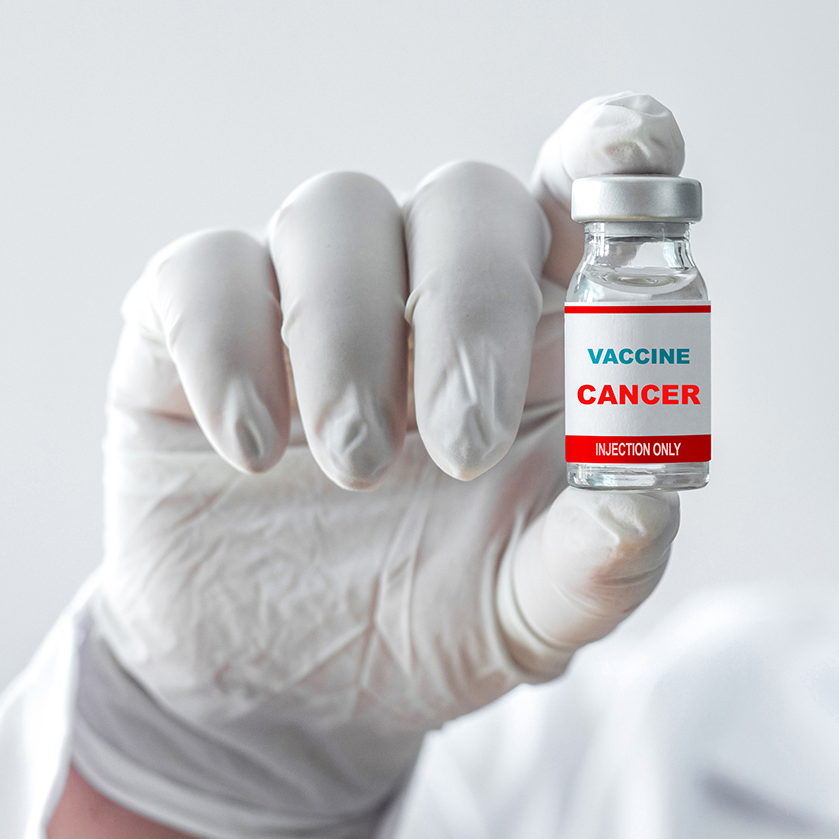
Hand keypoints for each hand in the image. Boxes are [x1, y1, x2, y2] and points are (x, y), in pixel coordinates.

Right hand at [74, 93, 689, 838]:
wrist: (287, 691)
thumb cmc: (441, 615)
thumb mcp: (537, 611)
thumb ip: (601, 560)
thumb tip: (641, 504)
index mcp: (551, 329)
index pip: (589, 195)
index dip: (613, 147)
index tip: (632, 153)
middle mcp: (439, 285)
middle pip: (467, 196)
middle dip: (472, 308)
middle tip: (463, 445)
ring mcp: (318, 294)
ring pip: (336, 210)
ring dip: (350, 336)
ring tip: (358, 467)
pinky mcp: (197, 325)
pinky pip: (205, 269)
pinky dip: (233, 350)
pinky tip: (257, 450)